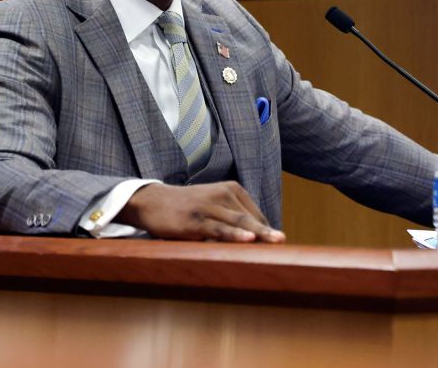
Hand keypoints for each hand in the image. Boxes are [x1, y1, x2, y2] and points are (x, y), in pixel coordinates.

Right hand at [116, 181, 285, 242]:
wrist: (152, 202)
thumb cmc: (187, 208)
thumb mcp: (213, 205)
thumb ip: (233, 217)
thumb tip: (259, 240)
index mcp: (231, 189)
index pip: (256, 214)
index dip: (267, 232)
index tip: (280, 249)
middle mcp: (222, 193)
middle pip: (251, 217)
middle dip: (268, 232)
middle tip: (285, 242)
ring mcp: (208, 206)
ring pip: (238, 222)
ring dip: (258, 233)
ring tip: (276, 241)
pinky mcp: (195, 220)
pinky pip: (218, 228)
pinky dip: (234, 234)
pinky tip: (248, 239)